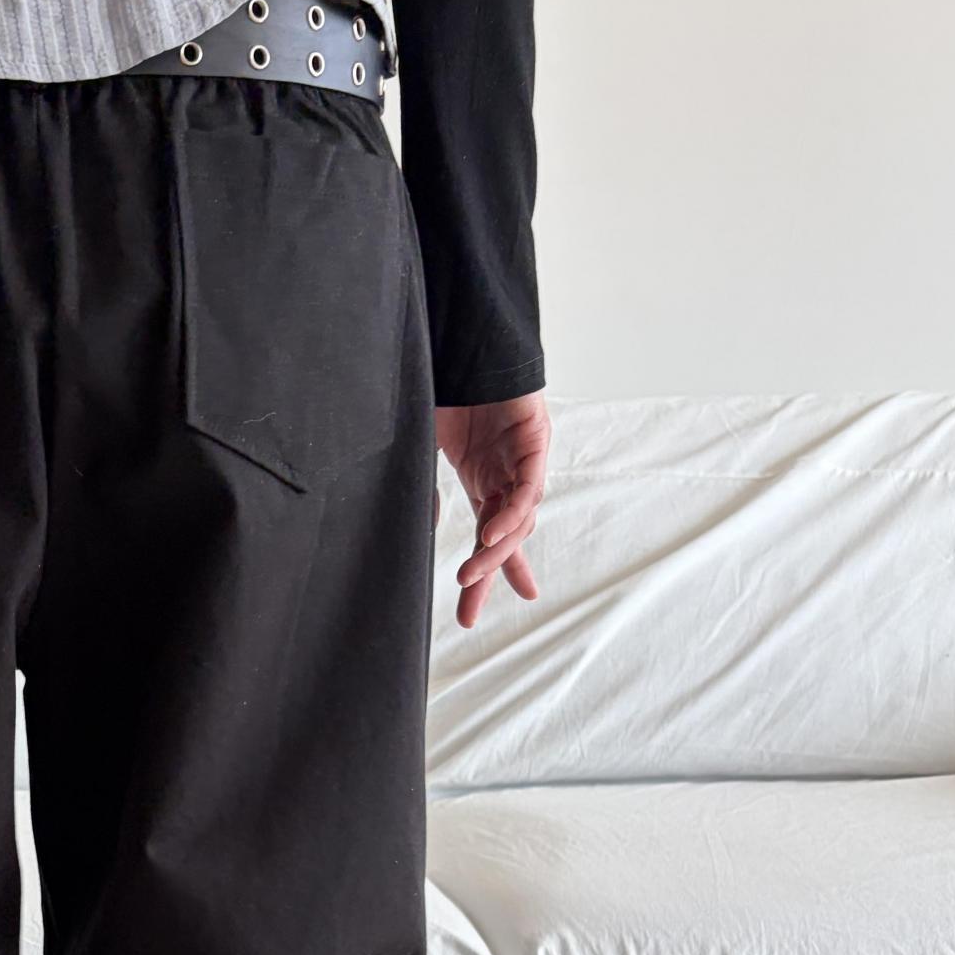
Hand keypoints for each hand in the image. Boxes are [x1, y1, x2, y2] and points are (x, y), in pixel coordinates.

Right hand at [435, 391, 549, 630]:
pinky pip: (527, 486)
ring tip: (472, 573)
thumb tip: (420, 525)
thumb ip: (426, 485)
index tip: (471, 614)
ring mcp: (523, 458)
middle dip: (488, 575)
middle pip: (505, 536)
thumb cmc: (445, 385)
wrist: (464, 341)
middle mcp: (508, 474)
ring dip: (496, 549)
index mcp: (485, 478)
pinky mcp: (535, 439)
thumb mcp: (426, 444)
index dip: (487, 574)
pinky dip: (512, 512)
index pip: (488, 534)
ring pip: (518, 517)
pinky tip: (494, 534)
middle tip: (468, 612)